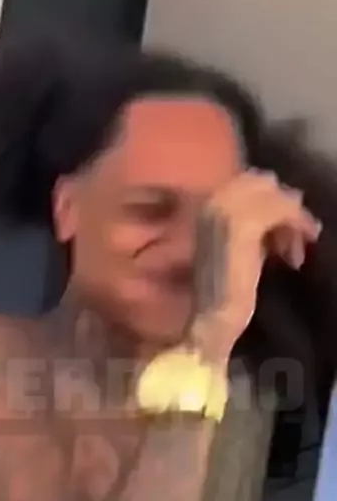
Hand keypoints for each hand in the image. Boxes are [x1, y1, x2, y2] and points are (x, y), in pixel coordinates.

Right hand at [190, 170, 321, 364]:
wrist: (211, 320)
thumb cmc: (221, 293)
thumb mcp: (236, 250)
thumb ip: (251, 228)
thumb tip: (279, 218)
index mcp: (205, 204)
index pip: (247, 180)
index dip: (270, 200)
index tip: (282, 230)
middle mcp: (212, 200)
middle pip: (262, 182)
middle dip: (284, 206)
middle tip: (296, 237)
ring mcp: (226, 211)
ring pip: (275, 195)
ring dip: (293, 220)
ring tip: (296, 251)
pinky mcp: (244, 226)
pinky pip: (281, 212)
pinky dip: (296, 228)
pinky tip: (296, 254)